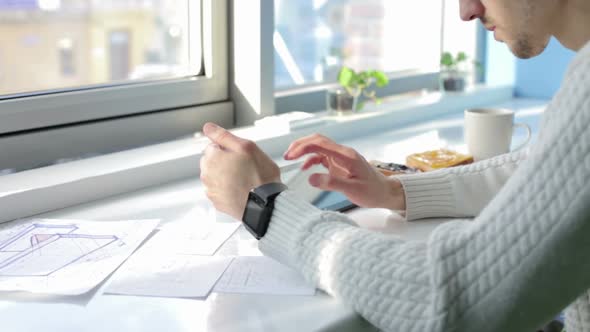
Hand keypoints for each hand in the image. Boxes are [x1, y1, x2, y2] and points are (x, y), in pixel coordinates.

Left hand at [200, 123, 280, 219]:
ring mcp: (211, 190)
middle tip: (244, 166)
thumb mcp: (246, 146)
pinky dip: (228, 189)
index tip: (240, 155)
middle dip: (225, 161)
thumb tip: (208, 128)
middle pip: (213, 161)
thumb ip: (224, 136)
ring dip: (226, 175)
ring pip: (216, 176)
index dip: (229, 149)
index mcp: (211, 158)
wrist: (265, 204)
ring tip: (244, 179)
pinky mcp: (217, 202)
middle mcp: (206, 174)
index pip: (213, 145)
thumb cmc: (259, 176)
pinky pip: (220, 190)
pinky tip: (241, 189)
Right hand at [284, 134, 405, 210]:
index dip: (304, 147)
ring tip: (291, 158)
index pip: (321, 144)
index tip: (291, 156)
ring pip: (319, 146)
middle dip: (301, 144)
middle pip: (318, 140)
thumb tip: (310, 178)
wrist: (385, 192)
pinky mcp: (339, 163)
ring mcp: (341, 157)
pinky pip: (322, 156)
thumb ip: (331, 183)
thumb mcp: (352, 189)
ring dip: (304, 150)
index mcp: (346, 156)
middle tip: (287, 156)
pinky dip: (311, 159)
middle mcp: (342, 153)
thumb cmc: (372, 191)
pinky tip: (305, 168)